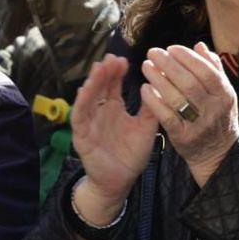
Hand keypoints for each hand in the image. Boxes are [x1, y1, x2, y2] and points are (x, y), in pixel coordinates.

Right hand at [68, 55, 156, 221]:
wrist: (120, 181)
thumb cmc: (131, 154)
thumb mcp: (146, 128)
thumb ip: (152, 108)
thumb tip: (159, 85)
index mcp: (114, 108)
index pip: (113, 85)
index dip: (117, 72)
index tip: (123, 60)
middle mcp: (100, 112)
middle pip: (100, 87)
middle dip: (105, 72)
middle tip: (111, 58)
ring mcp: (90, 123)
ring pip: (88, 98)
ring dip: (92, 83)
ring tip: (99, 68)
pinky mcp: (82, 137)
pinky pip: (79, 118)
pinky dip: (80, 104)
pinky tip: (83, 92)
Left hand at [140, 43, 238, 184]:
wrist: (218, 153)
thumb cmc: (218, 116)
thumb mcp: (223, 93)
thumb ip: (213, 69)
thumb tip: (199, 46)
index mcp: (225, 94)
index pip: (207, 71)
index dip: (188, 58)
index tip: (171, 48)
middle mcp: (213, 109)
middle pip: (190, 83)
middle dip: (169, 65)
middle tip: (153, 53)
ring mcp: (198, 124)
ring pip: (177, 98)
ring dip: (158, 80)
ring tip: (146, 66)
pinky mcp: (183, 137)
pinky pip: (166, 116)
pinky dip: (154, 101)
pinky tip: (145, 89)